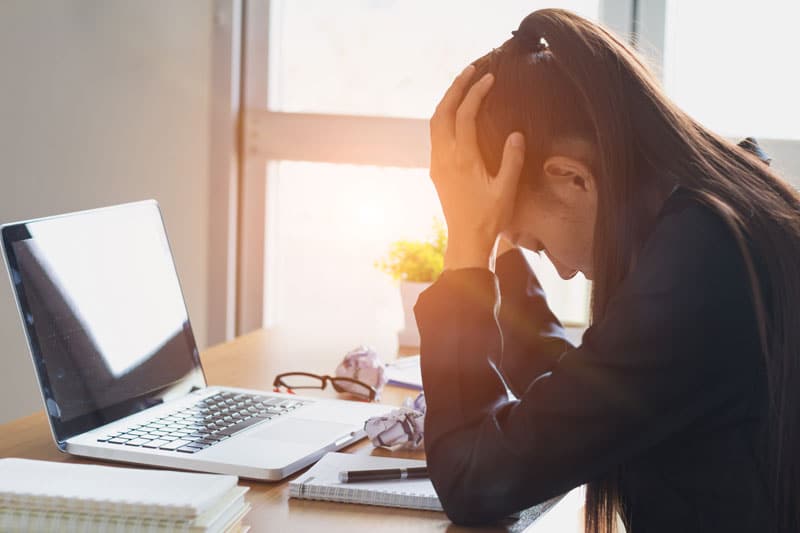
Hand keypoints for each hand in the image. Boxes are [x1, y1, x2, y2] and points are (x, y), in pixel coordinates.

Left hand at [429, 64, 525, 269]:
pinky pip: (436, 134)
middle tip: (472, 69)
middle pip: (443, 111)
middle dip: (456, 87)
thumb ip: (512, 160)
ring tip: (463, 83)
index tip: (490, 78)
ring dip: (448, 100)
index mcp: (463, 159)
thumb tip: (516, 134)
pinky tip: (456, 112)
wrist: (466, 240)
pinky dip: (444, 115)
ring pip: (435, 122)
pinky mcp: (437, 170)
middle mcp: (445, 157)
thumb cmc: (490, 218)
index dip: (476, 93)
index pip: (465, 115)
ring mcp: (438, 163)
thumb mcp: (507, 190)